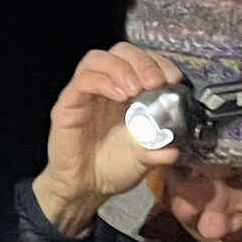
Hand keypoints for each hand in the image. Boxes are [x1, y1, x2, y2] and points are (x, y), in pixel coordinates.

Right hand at [29, 42, 185, 237]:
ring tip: (135, 89)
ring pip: (98, 58)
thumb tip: (173, 149)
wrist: (85, 190)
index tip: (173, 79)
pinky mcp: (69, 104)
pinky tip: (118, 95)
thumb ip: (157, 151)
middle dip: (142, 62)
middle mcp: (106, 87)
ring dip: (122, 68)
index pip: (142, 61)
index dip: (159, 63)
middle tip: (155, 83)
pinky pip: (83, 80)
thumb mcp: (143, 160)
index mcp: (128, 93)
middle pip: (121, 51)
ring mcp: (86, 94)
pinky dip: (103, 81)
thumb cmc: (111, 169)